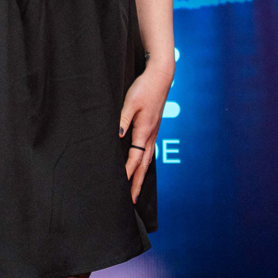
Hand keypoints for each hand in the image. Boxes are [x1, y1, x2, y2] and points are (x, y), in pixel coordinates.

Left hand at [119, 63, 173, 201]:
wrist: (161, 77)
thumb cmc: (144, 88)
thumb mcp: (130, 102)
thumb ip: (122, 120)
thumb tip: (117, 137)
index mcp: (144, 131)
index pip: (134, 159)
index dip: (127, 174)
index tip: (121, 189)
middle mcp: (151, 136)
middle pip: (143, 166)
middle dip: (137, 183)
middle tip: (131, 201)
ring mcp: (154, 133)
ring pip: (147, 160)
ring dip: (141, 175)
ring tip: (135, 189)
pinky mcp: (153, 128)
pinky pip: (148, 151)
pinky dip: (144, 164)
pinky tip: (141, 166)